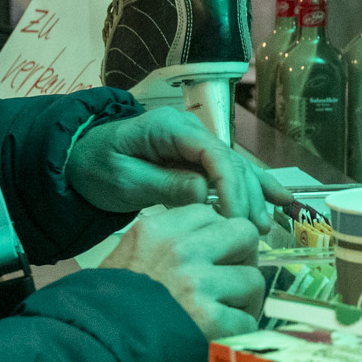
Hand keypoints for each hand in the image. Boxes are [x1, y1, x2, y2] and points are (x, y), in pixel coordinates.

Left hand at [70, 107, 299, 229]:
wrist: (79, 159)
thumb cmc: (97, 166)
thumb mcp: (124, 178)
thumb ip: (164, 183)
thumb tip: (204, 192)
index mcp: (171, 128)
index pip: (214, 155)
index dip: (230, 187)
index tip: (235, 219)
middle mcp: (191, 131)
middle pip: (231, 162)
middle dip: (247, 197)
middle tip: (252, 233)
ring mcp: (196, 144)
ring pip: (237, 168)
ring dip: (254, 197)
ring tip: (265, 227)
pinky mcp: (197, 160)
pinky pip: (231, 173)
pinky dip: (254, 187)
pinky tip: (281, 200)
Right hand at [99, 202, 266, 339]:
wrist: (94, 350)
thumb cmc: (109, 311)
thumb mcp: (128, 257)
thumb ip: (168, 243)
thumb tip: (211, 243)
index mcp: (156, 230)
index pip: (210, 214)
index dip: (218, 237)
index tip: (214, 256)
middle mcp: (179, 250)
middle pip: (244, 233)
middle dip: (243, 258)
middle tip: (231, 280)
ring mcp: (197, 283)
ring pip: (252, 279)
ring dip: (243, 301)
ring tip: (224, 315)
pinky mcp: (211, 319)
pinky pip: (247, 319)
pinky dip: (237, 333)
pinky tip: (218, 337)